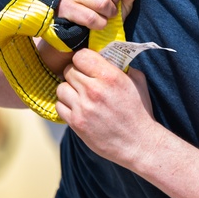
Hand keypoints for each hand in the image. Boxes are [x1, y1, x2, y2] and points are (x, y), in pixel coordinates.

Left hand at [55, 49, 154, 164]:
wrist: (138, 142)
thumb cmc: (139, 111)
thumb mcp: (137, 82)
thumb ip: (121, 67)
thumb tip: (107, 56)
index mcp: (110, 77)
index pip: (81, 55)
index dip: (83, 59)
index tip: (87, 65)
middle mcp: (94, 90)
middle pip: (69, 70)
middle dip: (76, 74)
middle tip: (84, 81)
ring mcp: (83, 107)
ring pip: (61, 87)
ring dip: (69, 90)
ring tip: (80, 95)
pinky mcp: (76, 123)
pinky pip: (59, 106)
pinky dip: (66, 105)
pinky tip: (78, 108)